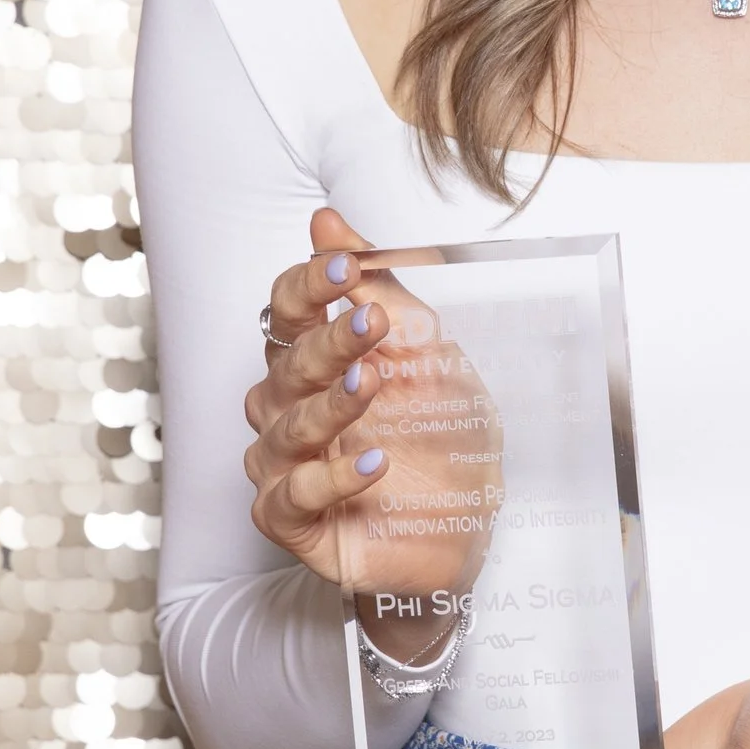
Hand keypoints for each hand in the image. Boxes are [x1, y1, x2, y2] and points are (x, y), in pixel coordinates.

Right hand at [244, 208, 502, 657]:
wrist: (467, 527)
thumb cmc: (440, 436)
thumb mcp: (428, 357)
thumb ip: (381, 291)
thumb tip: (327, 221)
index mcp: (314, 362)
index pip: (287, 312)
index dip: (308, 287)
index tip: (347, 267)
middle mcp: (290, 410)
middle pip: (283, 366)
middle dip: (326, 343)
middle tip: (372, 324)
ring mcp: (288, 468)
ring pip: (283, 429)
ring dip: (329, 406)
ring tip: (373, 387)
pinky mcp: (297, 525)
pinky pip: (291, 498)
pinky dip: (332, 479)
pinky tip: (376, 464)